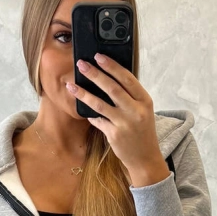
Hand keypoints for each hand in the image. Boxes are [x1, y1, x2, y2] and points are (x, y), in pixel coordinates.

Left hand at [68, 54, 163, 174]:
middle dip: (95, 74)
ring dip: (84, 93)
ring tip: (71, 85)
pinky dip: (89, 113)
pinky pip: (97, 120)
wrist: (145, 158)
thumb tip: (109, 78)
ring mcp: (124, 123)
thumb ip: (130, 96)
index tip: (99, 56)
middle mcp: (136, 111)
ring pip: (100, 104)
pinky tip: (80, 106)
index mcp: (145, 101)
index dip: (112, 66)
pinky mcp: (114, 134)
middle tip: (81, 64)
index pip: (127, 78)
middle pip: (112, 88)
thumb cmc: (142, 132)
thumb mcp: (143, 111)